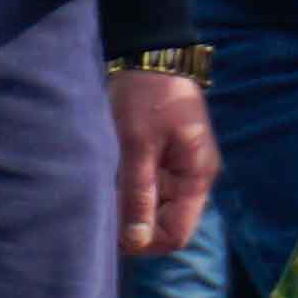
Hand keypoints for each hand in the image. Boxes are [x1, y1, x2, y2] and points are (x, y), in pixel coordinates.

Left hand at [110, 70, 217, 259]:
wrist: (147, 54)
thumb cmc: (146, 94)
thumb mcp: (138, 143)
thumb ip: (138, 192)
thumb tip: (135, 241)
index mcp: (196, 176)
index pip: (176, 233)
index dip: (145, 243)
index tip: (111, 235)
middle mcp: (191, 177)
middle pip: (163, 223)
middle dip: (133, 225)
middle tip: (101, 210)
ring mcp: (176, 168)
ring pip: (151, 207)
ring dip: (127, 206)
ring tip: (102, 191)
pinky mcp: (160, 158)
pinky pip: (144, 188)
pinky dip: (126, 189)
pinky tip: (107, 179)